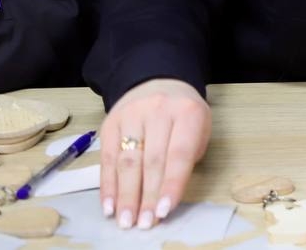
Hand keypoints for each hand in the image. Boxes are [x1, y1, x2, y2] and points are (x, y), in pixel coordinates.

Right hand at [99, 78, 210, 229]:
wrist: (158, 81)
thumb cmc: (183, 114)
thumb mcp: (199, 127)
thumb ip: (188, 156)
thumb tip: (167, 194)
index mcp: (187, 112)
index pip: (179, 153)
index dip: (172, 184)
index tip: (164, 211)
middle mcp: (158, 111)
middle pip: (151, 160)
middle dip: (147, 196)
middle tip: (143, 223)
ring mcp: (131, 115)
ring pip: (127, 161)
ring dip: (125, 195)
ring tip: (125, 220)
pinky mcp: (109, 122)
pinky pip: (106, 158)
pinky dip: (108, 185)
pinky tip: (109, 205)